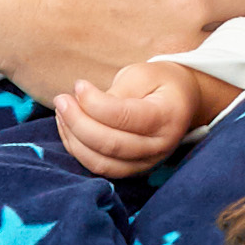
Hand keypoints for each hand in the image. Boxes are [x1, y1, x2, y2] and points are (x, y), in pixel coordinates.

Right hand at [0, 0, 244, 98]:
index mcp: (184, 2)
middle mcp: (176, 49)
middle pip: (243, 50)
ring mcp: (149, 83)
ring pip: (204, 85)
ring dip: (214, 70)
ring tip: (220, 56)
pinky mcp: (121, 106)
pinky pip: (160, 106)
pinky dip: (168, 93)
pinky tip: (170, 81)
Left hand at [54, 58, 210, 179]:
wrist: (183, 102)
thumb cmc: (160, 83)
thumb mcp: (143, 74)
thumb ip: (118, 92)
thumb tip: (87, 107)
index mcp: (167, 116)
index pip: (125, 117)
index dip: (95, 103)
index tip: (79, 85)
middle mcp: (160, 146)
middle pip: (111, 144)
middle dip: (77, 122)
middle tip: (61, 99)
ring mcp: (147, 163)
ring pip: (101, 162)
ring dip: (73, 138)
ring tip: (62, 111)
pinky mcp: (132, 170)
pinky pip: (99, 167)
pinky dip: (77, 149)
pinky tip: (68, 127)